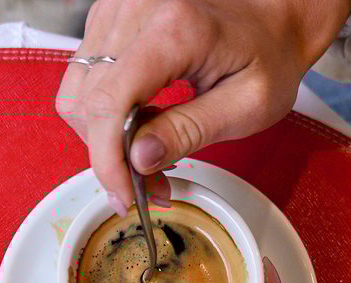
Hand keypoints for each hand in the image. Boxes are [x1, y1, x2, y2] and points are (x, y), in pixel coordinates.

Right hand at [57, 0, 350, 213]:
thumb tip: (139, 160)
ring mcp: (117, 11)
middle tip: (149, 186)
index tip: (126, 196)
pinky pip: (85, 79)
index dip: (109, 160)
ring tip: (148, 153)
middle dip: (111, 157)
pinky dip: (105, 113)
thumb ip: (190, 132)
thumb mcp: (248, 105)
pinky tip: (142, 122)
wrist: (272, 19)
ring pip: (78, 93)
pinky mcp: (110, 21)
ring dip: (104, 137)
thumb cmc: (268, 55)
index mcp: (174, 29)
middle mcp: (135, 11)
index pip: (110, 102)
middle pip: (88, 102)